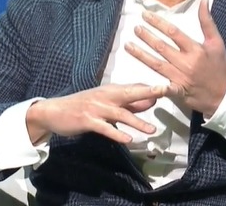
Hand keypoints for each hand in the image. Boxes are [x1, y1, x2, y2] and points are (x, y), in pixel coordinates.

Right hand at [26, 83, 166, 143]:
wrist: (54, 111)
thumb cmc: (83, 106)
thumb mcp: (106, 101)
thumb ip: (128, 102)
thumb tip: (151, 101)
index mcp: (111, 90)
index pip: (135, 87)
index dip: (153, 88)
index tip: (171, 86)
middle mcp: (105, 96)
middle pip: (130, 93)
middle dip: (149, 92)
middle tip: (166, 91)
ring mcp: (96, 108)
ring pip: (120, 114)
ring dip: (137, 121)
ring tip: (152, 130)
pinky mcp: (87, 121)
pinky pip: (105, 128)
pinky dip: (117, 134)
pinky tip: (128, 140)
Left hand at [125, 0, 225, 115]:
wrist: (224, 95)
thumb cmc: (219, 67)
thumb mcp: (216, 42)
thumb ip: (207, 21)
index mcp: (195, 50)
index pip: (173, 33)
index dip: (158, 23)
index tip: (146, 15)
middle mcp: (186, 63)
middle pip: (162, 48)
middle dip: (146, 37)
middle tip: (135, 28)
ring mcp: (180, 78)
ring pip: (156, 64)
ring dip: (141, 55)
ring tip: (128, 45)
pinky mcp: (177, 92)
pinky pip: (162, 88)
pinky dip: (152, 86)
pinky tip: (138, 80)